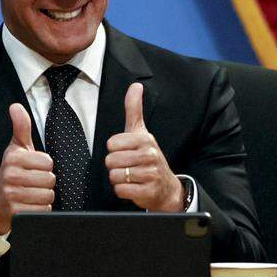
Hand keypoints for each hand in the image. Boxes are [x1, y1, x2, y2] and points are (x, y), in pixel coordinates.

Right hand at [0, 104, 55, 234]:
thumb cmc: (10, 174)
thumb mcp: (15, 150)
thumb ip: (20, 127)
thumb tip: (15, 106)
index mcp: (13, 158)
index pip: (48, 162)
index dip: (44, 167)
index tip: (32, 169)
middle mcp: (10, 175)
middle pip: (50, 179)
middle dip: (44, 183)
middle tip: (32, 183)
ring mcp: (12, 195)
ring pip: (48, 195)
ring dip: (43, 197)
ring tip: (31, 194)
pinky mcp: (16, 212)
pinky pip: (43, 210)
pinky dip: (39, 210)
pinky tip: (29, 205)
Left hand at [106, 83, 183, 211]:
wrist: (166, 187)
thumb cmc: (148, 158)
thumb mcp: (141, 133)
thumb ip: (134, 109)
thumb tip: (136, 86)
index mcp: (145, 139)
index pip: (111, 144)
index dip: (114, 151)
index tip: (126, 152)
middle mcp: (149, 155)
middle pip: (111, 161)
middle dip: (115, 166)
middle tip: (128, 167)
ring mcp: (150, 174)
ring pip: (115, 176)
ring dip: (119, 179)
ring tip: (131, 177)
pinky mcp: (148, 191)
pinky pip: (121, 190)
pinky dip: (123, 191)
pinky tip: (134, 187)